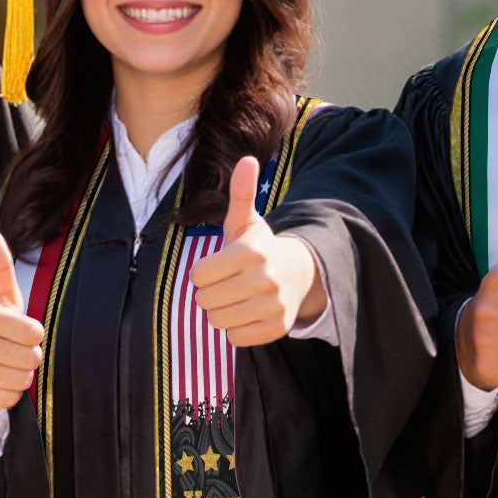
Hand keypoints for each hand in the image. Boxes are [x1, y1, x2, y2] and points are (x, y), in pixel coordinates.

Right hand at [0, 231, 43, 431]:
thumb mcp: (1, 296)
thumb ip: (0, 267)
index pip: (33, 332)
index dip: (33, 334)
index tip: (20, 329)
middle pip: (31, 358)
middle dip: (29, 357)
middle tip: (13, 350)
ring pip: (22, 380)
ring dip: (20, 375)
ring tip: (5, 364)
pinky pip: (10, 398)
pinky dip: (9, 393)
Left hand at [187, 156, 323, 346]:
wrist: (299, 274)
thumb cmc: (261, 247)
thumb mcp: (247, 221)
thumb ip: (240, 193)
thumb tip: (247, 159)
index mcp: (252, 252)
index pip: (198, 276)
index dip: (202, 273)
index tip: (217, 267)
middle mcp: (265, 280)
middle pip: (205, 300)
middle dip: (210, 293)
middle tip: (226, 284)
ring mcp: (273, 306)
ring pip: (218, 321)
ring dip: (221, 311)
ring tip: (235, 297)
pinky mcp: (277, 328)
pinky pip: (235, 337)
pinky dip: (235, 328)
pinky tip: (246, 312)